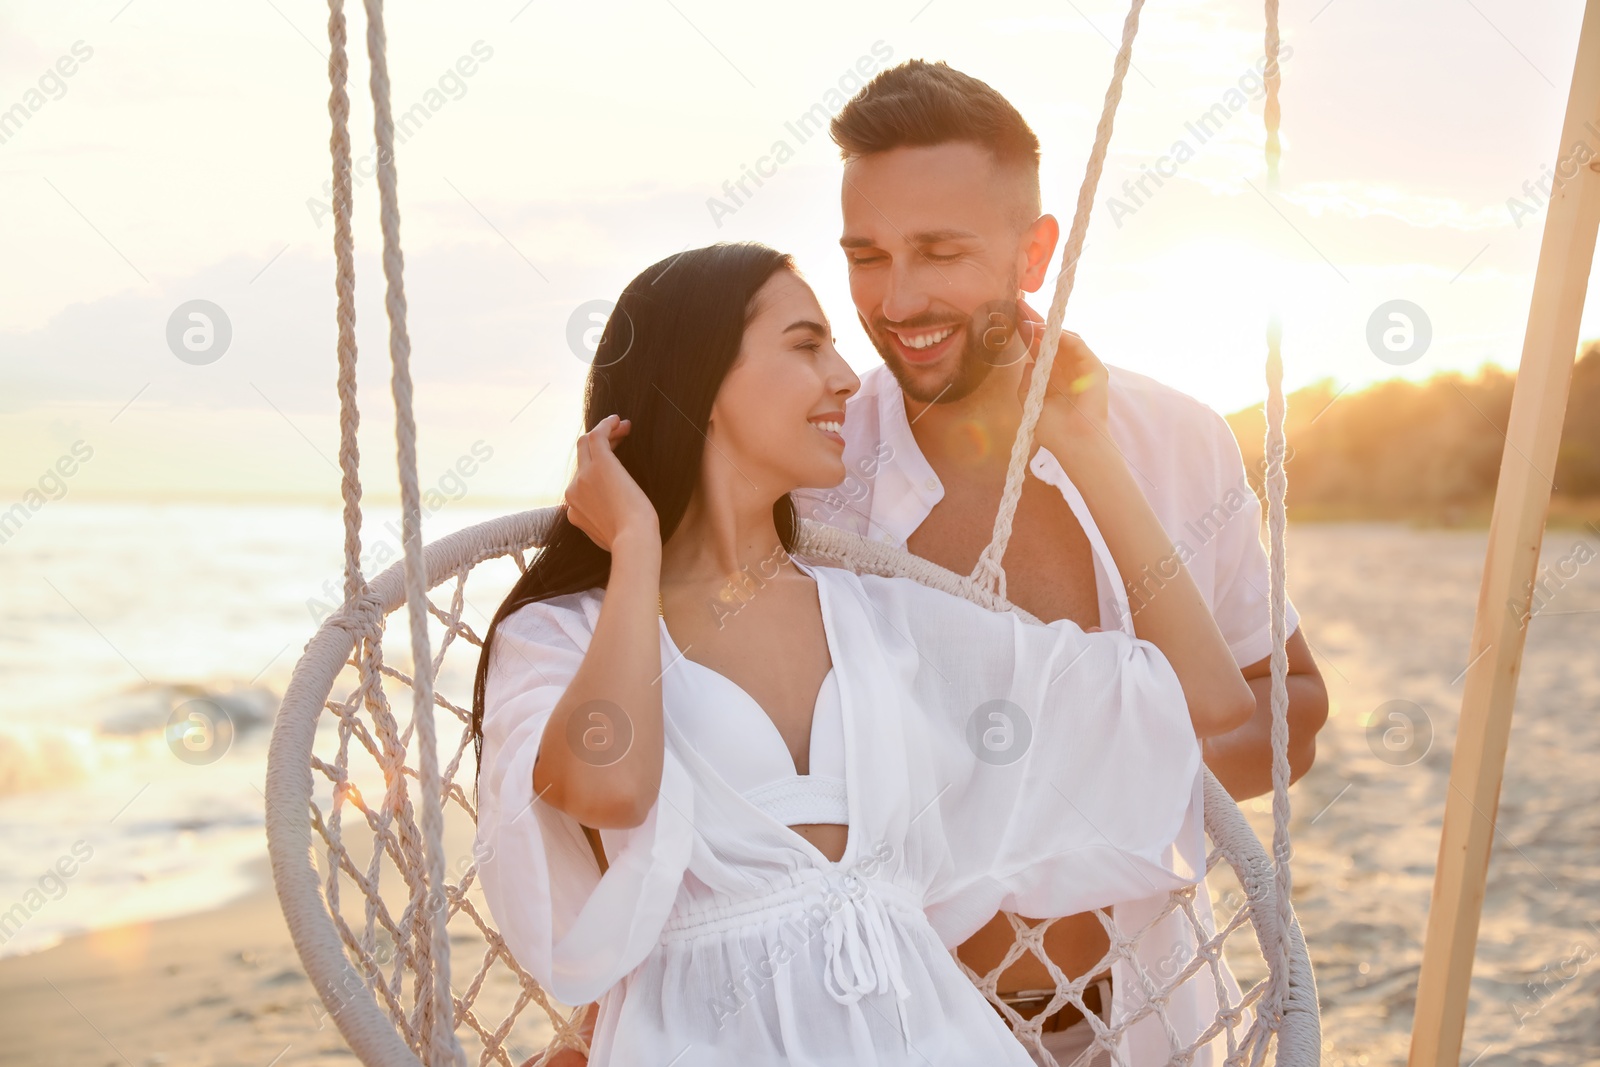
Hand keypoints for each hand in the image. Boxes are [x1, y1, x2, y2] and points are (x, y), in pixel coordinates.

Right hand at [562, 414, 658, 552]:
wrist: (633, 540)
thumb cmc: (631, 542)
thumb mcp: (610, 536)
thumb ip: (602, 523)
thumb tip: (611, 515)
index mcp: (574, 510)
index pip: (581, 480)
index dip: (598, 468)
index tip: (618, 466)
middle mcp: (573, 491)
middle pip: (581, 458)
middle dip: (601, 446)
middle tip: (621, 438)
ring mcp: (583, 477)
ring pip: (586, 443)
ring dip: (605, 432)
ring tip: (624, 427)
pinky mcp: (598, 464)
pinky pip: (596, 436)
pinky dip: (606, 425)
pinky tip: (618, 421)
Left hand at [1014, 298, 1109, 445]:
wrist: (1073, 442)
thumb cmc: (1052, 428)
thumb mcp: (1031, 401)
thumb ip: (1027, 381)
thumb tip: (1028, 363)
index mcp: (1051, 375)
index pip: (1038, 348)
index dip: (1026, 332)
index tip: (1012, 316)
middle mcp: (1066, 367)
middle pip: (1050, 338)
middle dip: (1034, 322)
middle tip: (1019, 306)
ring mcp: (1081, 366)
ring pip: (1064, 339)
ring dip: (1046, 329)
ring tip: (1029, 321)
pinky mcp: (1094, 368)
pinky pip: (1079, 346)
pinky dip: (1064, 337)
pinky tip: (1048, 332)